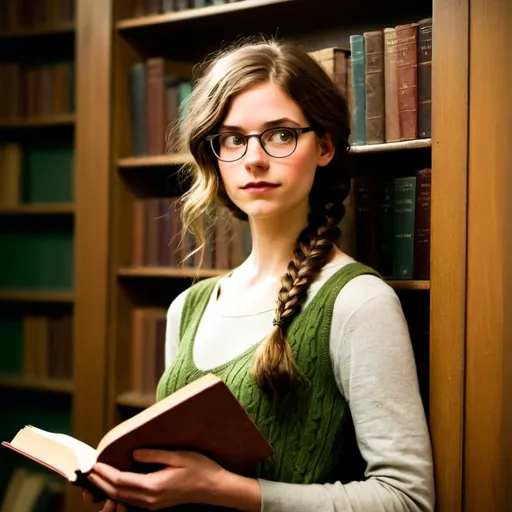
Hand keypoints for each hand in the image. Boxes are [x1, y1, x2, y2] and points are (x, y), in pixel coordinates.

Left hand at [86, 449, 225, 509]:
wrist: (214, 489)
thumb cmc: (200, 469)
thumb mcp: (178, 456)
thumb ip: (154, 455)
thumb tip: (134, 454)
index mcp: (154, 486)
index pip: (121, 481)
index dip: (106, 473)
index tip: (95, 464)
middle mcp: (150, 499)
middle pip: (118, 492)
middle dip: (102, 482)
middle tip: (90, 470)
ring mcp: (153, 504)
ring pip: (123, 498)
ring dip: (108, 488)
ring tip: (98, 476)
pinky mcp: (156, 504)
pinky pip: (131, 499)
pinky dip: (119, 491)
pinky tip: (117, 484)